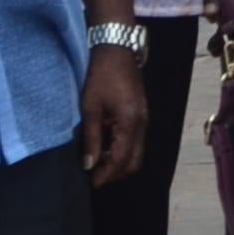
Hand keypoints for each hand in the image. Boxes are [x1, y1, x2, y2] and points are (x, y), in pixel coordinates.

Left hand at [80, 47, 147, 183]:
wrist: (117, 50)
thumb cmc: (101, 77)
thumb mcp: (91, 108)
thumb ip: (92, 139)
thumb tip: (89, 165)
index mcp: (131, 123)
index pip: (121, 160)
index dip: (106, 175)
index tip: (91, 183)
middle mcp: (142, 125)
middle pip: (134, 162)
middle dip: (115, 173)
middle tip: (94, 176)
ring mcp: (144, 120)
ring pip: (136, 152)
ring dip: (118, 162)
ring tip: (97, 162)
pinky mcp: (141, 115)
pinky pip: (135, 141)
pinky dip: (121, 149)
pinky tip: (105, 146)